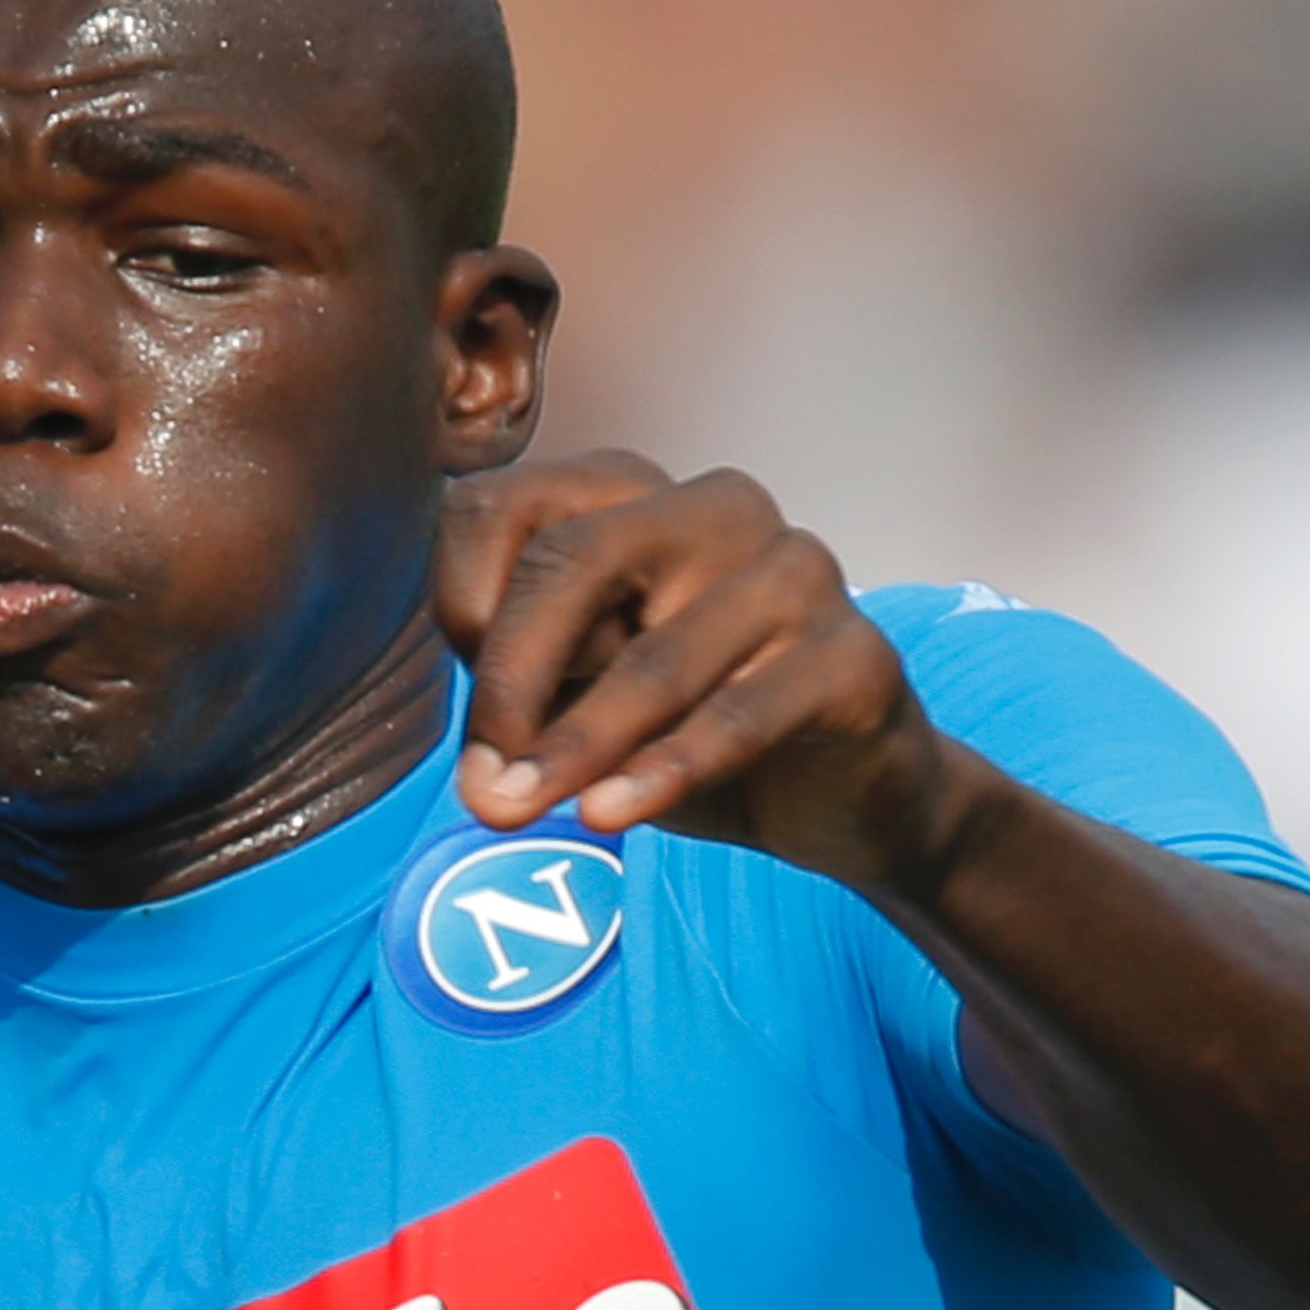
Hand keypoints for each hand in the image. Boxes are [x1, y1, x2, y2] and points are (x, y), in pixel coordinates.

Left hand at [435, 455, 972, 893]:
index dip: (456, 602)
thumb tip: (482, 770)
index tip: (454, 699)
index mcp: (630, 496)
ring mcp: (795, 571)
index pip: (502, 509)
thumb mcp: (575, 695)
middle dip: (510, 677)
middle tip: (479, 781)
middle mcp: (716, 509)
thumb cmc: (681, 726)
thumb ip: (520, 691)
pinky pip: (740, 713)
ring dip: (576, 743)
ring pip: (656, 652)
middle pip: (573, 559)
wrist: (836, 794)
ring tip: (514, 810)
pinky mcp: (855, 654)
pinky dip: (664, 768)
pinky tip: (608, 812)